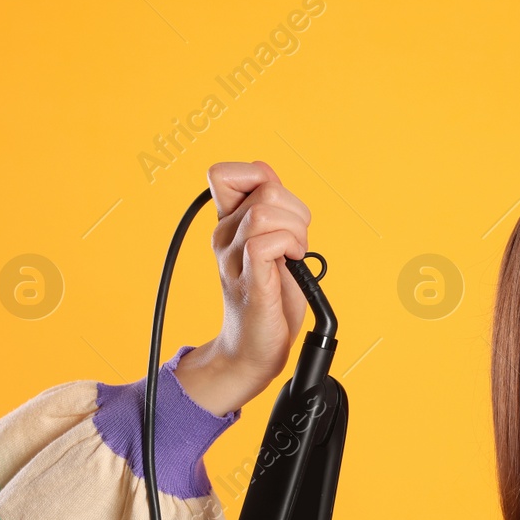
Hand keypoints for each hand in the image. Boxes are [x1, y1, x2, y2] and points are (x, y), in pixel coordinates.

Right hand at [175, 161, 313, 415]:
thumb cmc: (269, 298)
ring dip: (295, 230)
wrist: (254, 349)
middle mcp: (224, 237)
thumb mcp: (274, 242)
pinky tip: (291, 264)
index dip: (259, 177)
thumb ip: (270, 208)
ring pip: (265, 213)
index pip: (224, 173)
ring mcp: (233, 258)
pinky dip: (289, 248)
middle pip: (265, 188)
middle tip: (296, 242)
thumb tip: (265, 170)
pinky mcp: (249, 281)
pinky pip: (264, 243)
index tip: (279, 208)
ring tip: (295, 254)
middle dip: (296, 210)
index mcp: (228, 224)